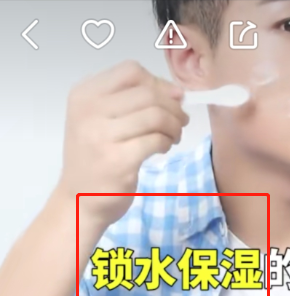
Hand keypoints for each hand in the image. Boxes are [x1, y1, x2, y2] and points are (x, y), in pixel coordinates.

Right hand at [56, 61, 188, 228]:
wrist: (79, 200)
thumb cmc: (94, 158)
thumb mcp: (98, 120)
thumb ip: (129, 100)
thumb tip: (175, 92)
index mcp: (84, 95)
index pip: (130, 71)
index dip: (158, 83)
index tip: (171, 99)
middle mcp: (89, 111)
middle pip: (147, 93)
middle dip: (172, 107)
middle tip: (180, 121)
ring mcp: (102, 137)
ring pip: (155, 116)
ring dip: (174, 125)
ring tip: (174, 136)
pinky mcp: (119, 161)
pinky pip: (155, 140)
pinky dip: (167, 142)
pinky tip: (164, 148)